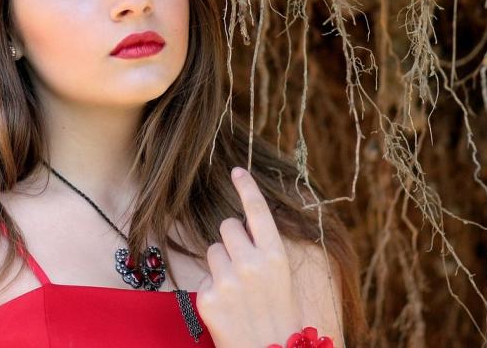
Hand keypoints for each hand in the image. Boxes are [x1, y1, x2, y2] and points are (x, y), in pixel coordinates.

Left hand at [194, 167, 302, 347]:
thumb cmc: (280, 316)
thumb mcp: (282, 278)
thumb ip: (264, 251)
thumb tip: (244, 226)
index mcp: (276, 256)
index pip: (258, 212)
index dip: (247, 188)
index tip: (236, 170)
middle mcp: (251, 263)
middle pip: (227, 226)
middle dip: (232, 239)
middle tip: (242, 263)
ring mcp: (227, 280)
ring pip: (212, 250)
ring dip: (221, 264)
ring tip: (237, 290)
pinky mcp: (207, 297)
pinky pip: (203, 277)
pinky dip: (213, 289)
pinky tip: (228, 308)